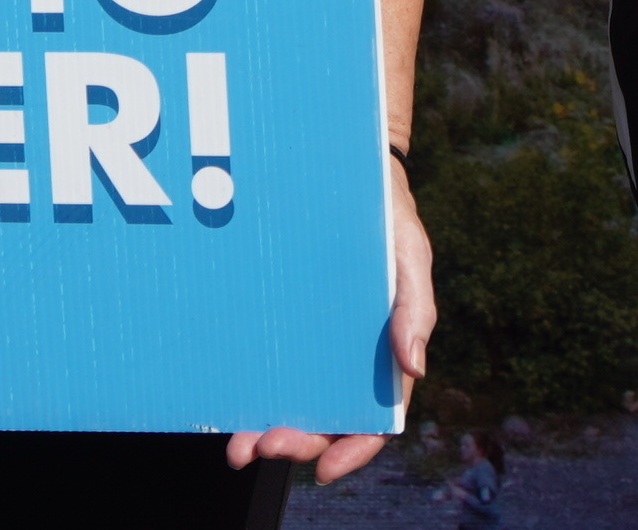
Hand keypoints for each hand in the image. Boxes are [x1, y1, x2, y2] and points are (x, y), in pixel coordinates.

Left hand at [225, 150, 434, 484]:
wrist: (341, 166)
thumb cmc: (387, 215)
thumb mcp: (410, 253)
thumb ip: (416, 306)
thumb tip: (416, 368)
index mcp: (383, 353)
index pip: (377, 419)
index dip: (354, 450)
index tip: (325, 470)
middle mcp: (345, 358)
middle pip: (326, 421)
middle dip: (297, 443)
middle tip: (263, 443)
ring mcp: (308, 342)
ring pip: (290, 403)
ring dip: (264, 430)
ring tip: (236, 444)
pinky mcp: (277, 320)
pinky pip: (261, 365)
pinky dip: (244, 391)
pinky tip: (221, 403)